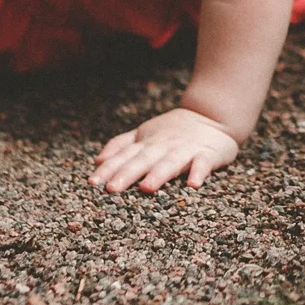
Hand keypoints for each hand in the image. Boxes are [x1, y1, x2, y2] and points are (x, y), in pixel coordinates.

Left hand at [90, 107, 238, 192]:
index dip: (109, 169)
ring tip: (146, 188)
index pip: (124, 156)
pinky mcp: (208, 154)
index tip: (93, 183)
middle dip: (127, 174)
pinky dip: (198, 172)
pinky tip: (193, 184)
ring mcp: (185, 150)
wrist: (211, 115)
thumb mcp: (144, 133)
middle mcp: (163, 146)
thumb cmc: (173, 130)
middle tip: (112, 189)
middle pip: (143, 160)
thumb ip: (122, 145)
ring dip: (159, 174)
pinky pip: (203, 164)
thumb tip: (98, 161)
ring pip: (170, 163)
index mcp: (147, 143)